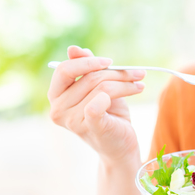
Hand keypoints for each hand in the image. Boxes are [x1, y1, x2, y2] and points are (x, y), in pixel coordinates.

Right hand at [47, 46, 145, 164]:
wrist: (120, 145)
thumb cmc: (108, 115)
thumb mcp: (97, 87)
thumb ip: (86, 68)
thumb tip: (74, 49)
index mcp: (55, 96)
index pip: (65, 69)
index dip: (88, 62)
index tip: (110, 61)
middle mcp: (57, 109)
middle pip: (89, 77)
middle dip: (117, 73)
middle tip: (137, 74)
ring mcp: (71, 120)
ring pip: (102, 87)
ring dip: (126, 83)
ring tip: (139, 84)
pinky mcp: (89, 127)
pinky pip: (99, 101)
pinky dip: (119, 92)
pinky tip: (134, 90)